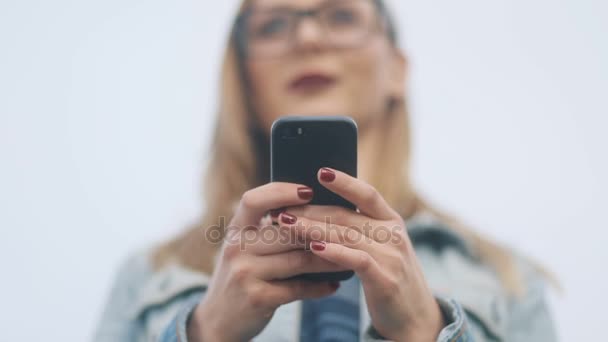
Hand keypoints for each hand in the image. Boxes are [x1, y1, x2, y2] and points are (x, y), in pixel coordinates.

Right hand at [189, 182, 344, 341]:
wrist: (218, 320)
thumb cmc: (241, 275)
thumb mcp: (243, 248)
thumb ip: (267, 230)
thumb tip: (313, 210)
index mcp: (235, 229)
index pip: (253, 200)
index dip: (281, 192)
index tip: (309, 190)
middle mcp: (236, 248)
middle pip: (285, 231)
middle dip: (319, 229)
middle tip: (347, 226)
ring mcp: (245, 274)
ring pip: (298, 259)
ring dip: (328, 258)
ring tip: (350, 255)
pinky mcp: (258, 298)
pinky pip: (298, 288)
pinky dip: (319, 286)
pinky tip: (334, 284)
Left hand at [277, 168, 445, 341]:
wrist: (415, 318)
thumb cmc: (388, 278)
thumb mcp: (379, 248)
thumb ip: (358, 230)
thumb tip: (317, 213)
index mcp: (392, 221)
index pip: (367, 194)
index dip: (344, 182)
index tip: (320, 171)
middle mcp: (394, 234)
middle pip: (347, 215)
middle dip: (311, 210)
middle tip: (282, 207)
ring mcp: (392, 256)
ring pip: (346, 235)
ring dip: (313, 228)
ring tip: (287, 223)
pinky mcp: (385, 279)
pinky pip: (356, 260)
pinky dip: (334, 252)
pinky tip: (313, 248)